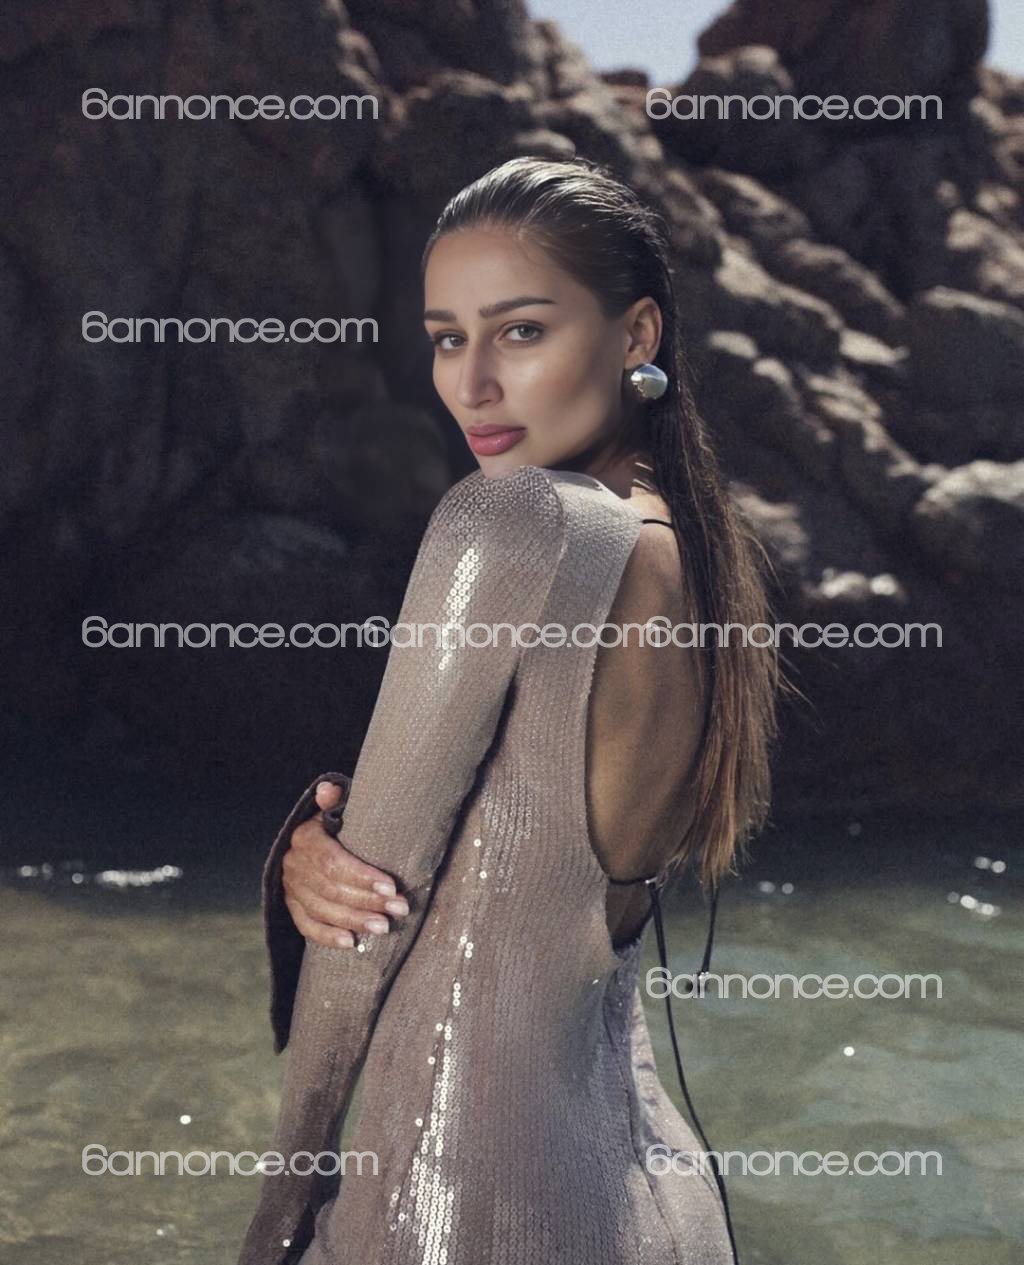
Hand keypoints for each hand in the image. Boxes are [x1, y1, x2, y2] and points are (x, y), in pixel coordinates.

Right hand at [281, 781, 409, 947]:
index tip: (392, 887)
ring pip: (322, 909)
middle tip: (399, 909)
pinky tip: (352, 943)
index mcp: (305, 837)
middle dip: (367, 901)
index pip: (333, 862)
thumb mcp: (339, 805)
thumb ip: (334, 799)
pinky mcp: (292, 906)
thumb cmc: (339, 820)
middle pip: (331, 889)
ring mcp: (291, 888)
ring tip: (384, 927)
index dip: (362, 877)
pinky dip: (328, 937)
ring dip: (354, 921)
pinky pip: (307, 926)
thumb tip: (328, 789)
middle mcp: (293, 863)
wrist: (318, 837)